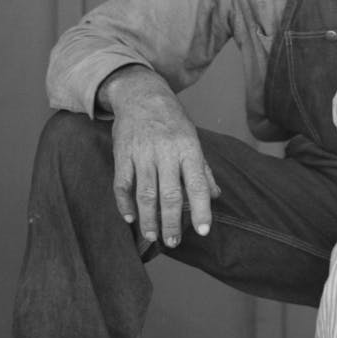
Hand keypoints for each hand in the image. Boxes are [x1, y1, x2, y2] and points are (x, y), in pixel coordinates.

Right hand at [99, 67, 220, 245]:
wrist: (141, 94)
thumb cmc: (172, 120)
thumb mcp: (193, 139)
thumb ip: (203, 169)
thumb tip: (214, 196)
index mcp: (188, 149)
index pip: (198, 184)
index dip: (201, 209)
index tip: (204, 230)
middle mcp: (166, 152)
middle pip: (170, 194)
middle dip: (172, 222)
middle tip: (172, 242)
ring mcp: (142, 153)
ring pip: (145, 193)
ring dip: (148, 218)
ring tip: (152, 237)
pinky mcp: (122, 153)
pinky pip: (122, 183)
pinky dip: (124, 203)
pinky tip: (130, 218)